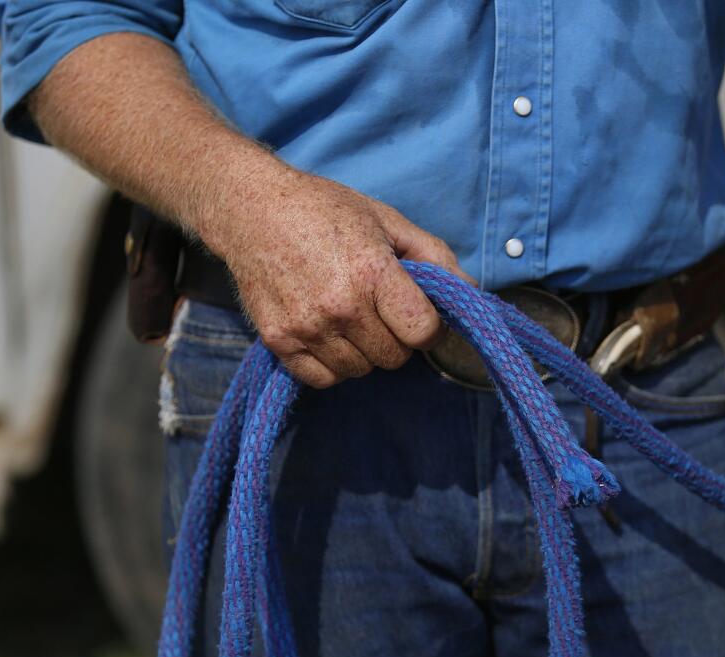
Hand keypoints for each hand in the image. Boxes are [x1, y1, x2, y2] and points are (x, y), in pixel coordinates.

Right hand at [205, 162, 471, 387]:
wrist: (250, 209)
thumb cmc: (324, 209)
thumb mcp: (386, 221)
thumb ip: (434, 257)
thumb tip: (473, 293)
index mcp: (372, 272)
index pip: (423, 332)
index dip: (429, 327)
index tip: (419, 315)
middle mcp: (340, 305)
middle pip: (394, 357)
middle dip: (396, 338)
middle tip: (379, 310)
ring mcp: (307, 327)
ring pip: (360, 371)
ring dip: (364, 352)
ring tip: (350, 318)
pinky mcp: (279, 341)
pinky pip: (323, 379)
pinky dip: (332, 364)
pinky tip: (328, 334)